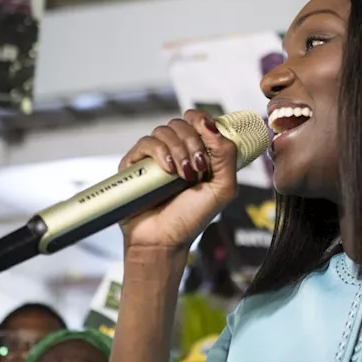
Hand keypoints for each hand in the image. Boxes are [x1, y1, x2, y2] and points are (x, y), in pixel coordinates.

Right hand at [118, 110, 238, 252]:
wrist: (164, 240)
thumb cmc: (192, 218)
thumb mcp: (222, 188)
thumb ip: (227, 155)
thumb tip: (213, 126)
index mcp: (196, 153)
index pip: (198, 120)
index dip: (203, 121)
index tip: (209, 135)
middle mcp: (174, 151)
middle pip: (181, 123)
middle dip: (193, 142)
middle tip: (197, 169)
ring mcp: (153, 157)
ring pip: (164, 130)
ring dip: (178, 150)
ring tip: (182, 175)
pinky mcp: (134, 164)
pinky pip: (146, 142)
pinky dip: (160, 152)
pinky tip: (168, 170)